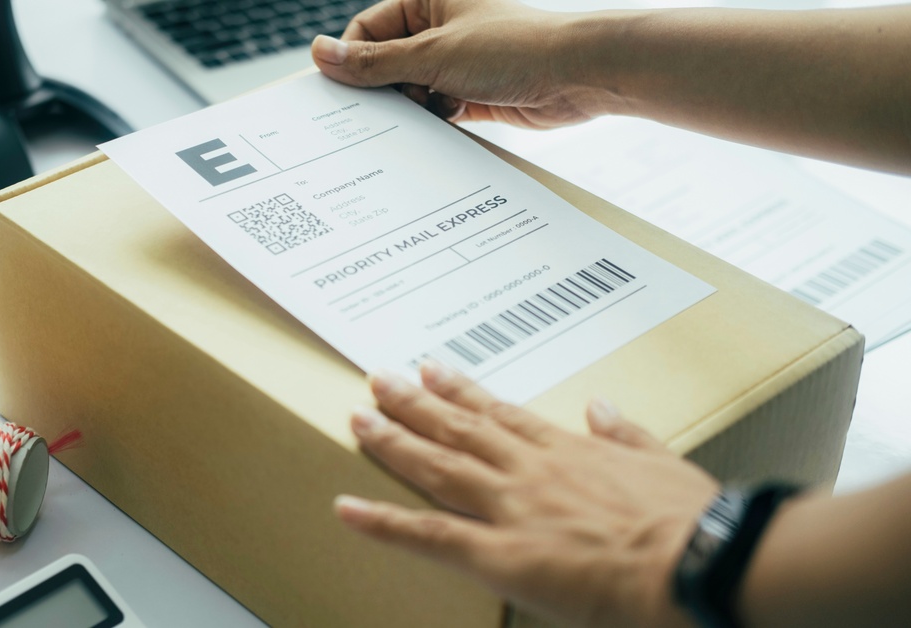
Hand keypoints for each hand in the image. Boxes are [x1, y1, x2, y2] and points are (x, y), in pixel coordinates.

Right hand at [311, 0, 604, 127]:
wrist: (579, 76)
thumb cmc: (516, 48)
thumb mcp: (433, 55)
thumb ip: (374, 61)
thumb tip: (322, 54)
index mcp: (427, 0)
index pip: (367, 29)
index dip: (352, 59)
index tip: (339, 91)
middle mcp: (440, 28)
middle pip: (386, 62)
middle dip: (383, 89)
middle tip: (376, 113)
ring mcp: (456, 62)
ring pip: (410, 90)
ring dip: (411, 107)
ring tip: (424, 112)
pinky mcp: (471, 94)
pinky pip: (434, 111)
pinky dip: (432, 121)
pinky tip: (440, 125)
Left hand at [336, 361, 717, 626]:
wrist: (697, 561)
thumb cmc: (689, 521)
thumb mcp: (664, 461)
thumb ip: (625, 434)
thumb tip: (600, 406)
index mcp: (568, 450)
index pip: (501, 413)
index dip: (462, 390)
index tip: (434, 368)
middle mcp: (529, 469)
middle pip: (458, 428)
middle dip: (414, 403)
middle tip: (379, 379)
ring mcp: (510, 507)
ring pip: (436, 466)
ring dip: (393, 441)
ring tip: (359, 420)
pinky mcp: (500, 552)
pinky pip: (428, 534)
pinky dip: (384, 521)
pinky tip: (348, 510)